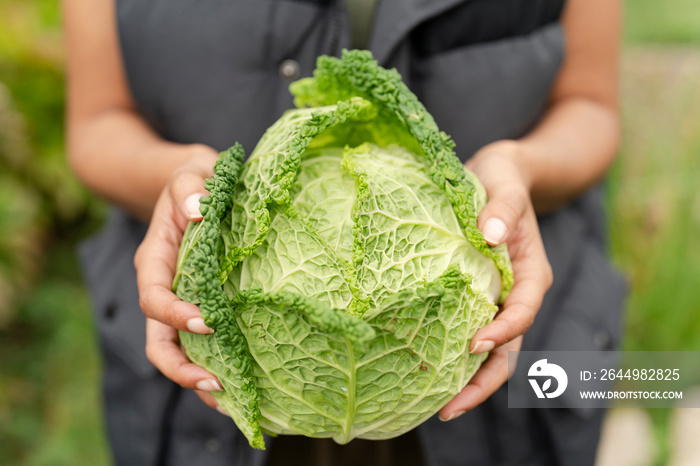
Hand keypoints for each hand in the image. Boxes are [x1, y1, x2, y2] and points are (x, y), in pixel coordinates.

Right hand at [134, 145, 225, 411]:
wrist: (191, 184)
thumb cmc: (193, 178)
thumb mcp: (189, 171)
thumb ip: (188, 185)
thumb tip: (197, 209)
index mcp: (156, 259)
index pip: (154, 297)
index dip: (175, 315)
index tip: (208, 322)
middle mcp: (164, 286)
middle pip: (158, 340)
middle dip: (182, 367)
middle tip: (217, 384)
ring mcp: (180, 299)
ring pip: (177, 350)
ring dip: (198, 377)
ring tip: (231, 399)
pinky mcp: (200, 303)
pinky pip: (200, 341)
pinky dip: (214, 364)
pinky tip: (240, 384)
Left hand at [439, 140, 552, 420]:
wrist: (498, 175)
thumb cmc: (503, 178)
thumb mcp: (504, 183)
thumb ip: (501, 207)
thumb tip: (488, 235)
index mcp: (531, 272)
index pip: (523, 311)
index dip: (503, 332)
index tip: (475, 344)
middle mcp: (516, 294)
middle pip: (508, 349)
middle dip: (483, 381)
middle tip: (449, 408)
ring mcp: (496, 300)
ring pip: (489, 352)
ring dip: (467, 380)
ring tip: (437, 407)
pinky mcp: (475, 298)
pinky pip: (467, 333)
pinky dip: (452, 357)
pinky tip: (425, 372)